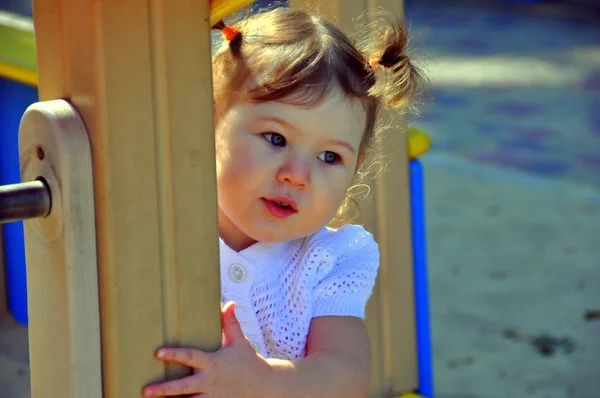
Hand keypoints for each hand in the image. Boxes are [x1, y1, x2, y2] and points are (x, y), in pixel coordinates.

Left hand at [142, 301, 271, 397]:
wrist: (266, 385)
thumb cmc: (248, 361)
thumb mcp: (239, 341)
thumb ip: (230, 323)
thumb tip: (229, 302)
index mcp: (213, 363)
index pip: (191, 356)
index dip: (174, 354)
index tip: (158, 353)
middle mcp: (210, 381)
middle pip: (184, 387)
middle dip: (164, 389)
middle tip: (147, 390)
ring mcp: (213, 397)